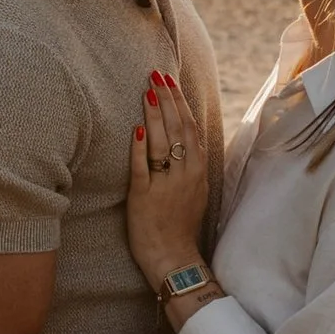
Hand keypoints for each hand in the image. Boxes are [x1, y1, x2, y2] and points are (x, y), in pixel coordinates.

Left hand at [126, 70, 213, 286]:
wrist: (174, 258)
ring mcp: (166, 186)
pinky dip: (139, 148)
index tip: (170, 82)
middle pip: (177, 129)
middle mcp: (185, 175)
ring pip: (161, 143)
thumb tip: (183, 138)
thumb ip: (190, 164)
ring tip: (146, 92)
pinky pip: (142, 168)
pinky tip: (136, 129)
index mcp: (198, 171)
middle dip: (166, 99)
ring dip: (154, 115)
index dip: (180, 103)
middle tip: (155, 75)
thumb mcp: (194, 191)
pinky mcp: (144, 197)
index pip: (189, 128)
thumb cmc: (180, 225)